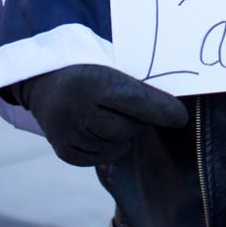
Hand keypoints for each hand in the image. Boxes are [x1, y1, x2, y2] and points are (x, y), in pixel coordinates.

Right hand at [15, 64, 188, 166]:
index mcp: (94, 80)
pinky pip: (99, 158)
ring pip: (115, 146)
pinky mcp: (63, 150)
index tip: (181, 118)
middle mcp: (78, 106)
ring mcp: (68, 131)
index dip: (160, 109)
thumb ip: (136, 87)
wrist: (44, 82)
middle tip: (138, 113)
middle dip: (140, 123)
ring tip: (113, 118)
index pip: (134, 99)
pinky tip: (102, 133)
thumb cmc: (91, 72)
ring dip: (124, 136)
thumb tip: (172, 109)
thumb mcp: (110, 67)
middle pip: (126, 128)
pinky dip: (109, 149)